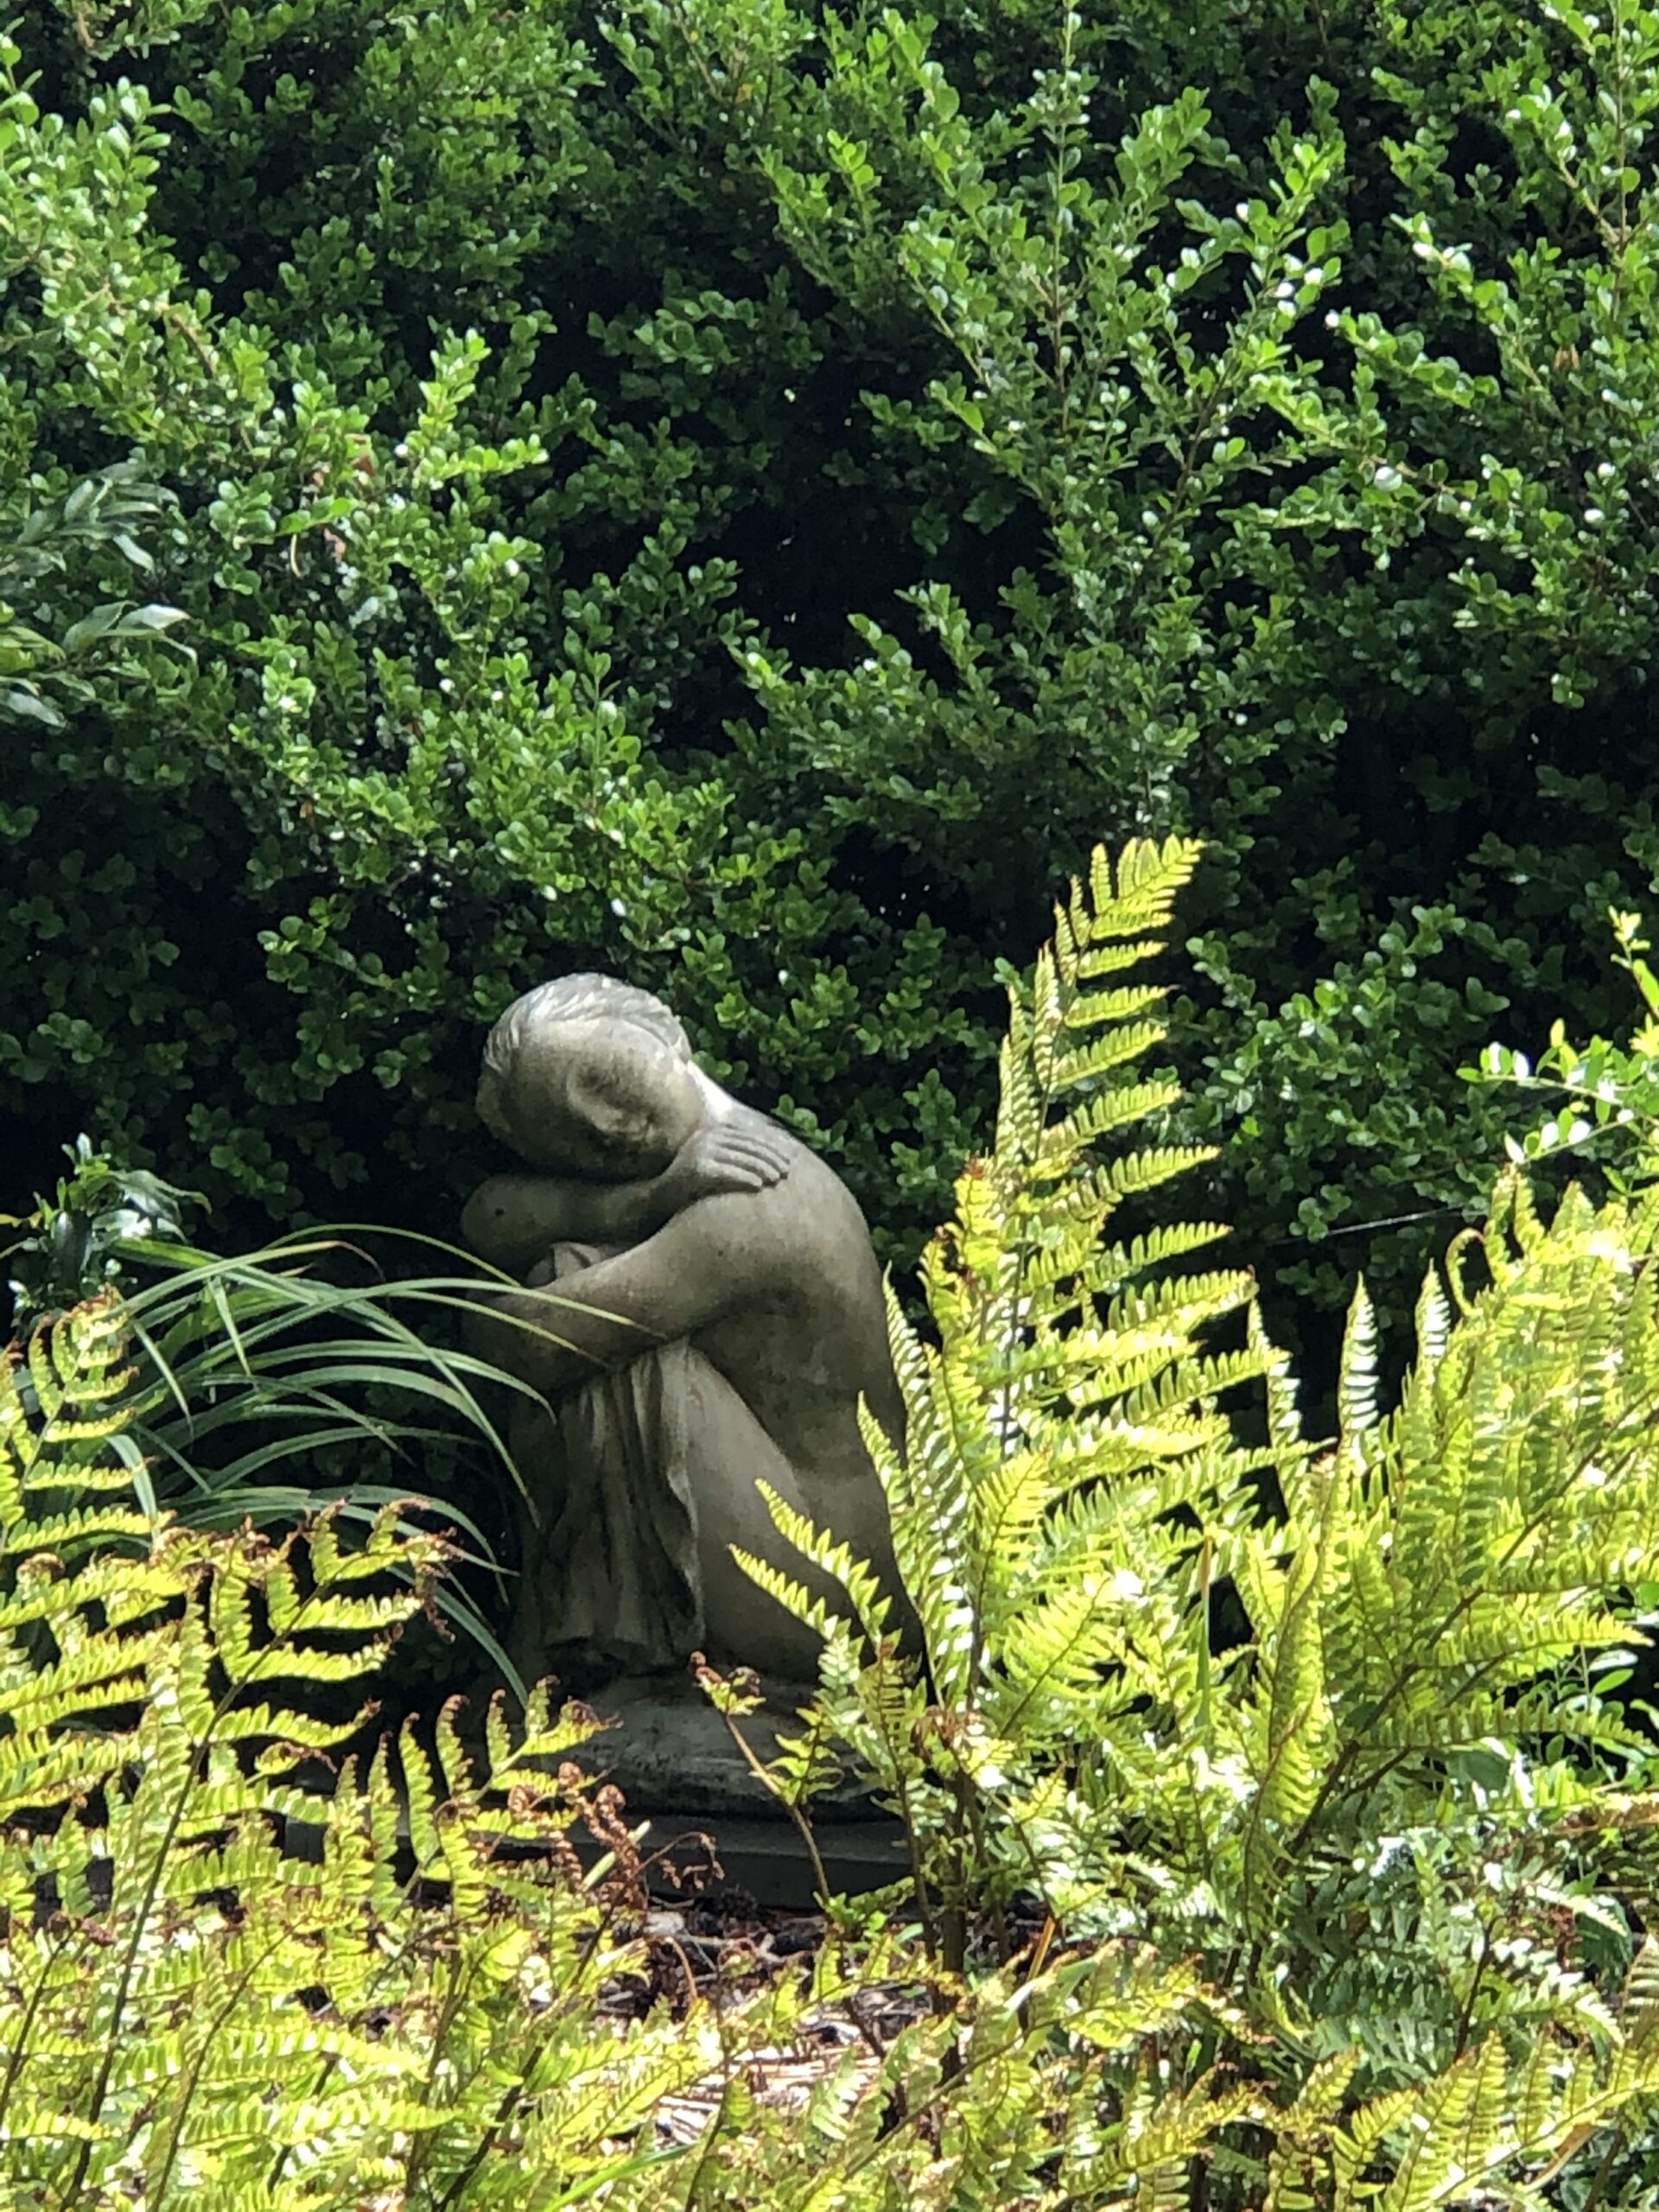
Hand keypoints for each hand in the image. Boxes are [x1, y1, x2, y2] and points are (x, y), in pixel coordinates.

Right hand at [665, 1119, 791, 1203]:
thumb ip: (734, 1153)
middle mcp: (706, 1137)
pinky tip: (758, 1186)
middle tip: (787, 1171)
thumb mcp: (713, 1160)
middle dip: (770, 1158)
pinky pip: (727, 1172)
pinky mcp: (697, 1168)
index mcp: (713, 1131)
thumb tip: (768, 1156)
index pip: (748, 1137)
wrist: (659, 1195)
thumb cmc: (692, 1182)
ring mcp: (700, 1151)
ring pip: (740, 1158)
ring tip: (777, 1179)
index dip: (770, 1147)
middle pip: (747, 1146)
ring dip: (762, 1169)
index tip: (787, 1158)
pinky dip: (745, 1178)